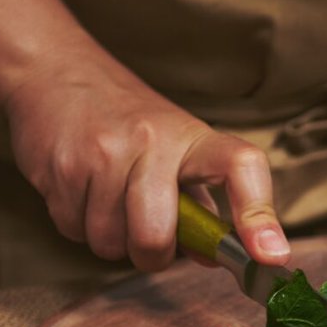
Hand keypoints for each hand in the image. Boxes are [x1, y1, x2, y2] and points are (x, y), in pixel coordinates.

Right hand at [3, 48, 289, 270]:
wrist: (56, 70)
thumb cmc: (127, 118)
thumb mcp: (176, 146)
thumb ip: (200, 203)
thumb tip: (215, 256)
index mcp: (193, 138)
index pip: (240, 167)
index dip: (259, 216)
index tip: (270, 255)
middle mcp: (151, 141)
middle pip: (155, 234)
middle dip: (151, 254)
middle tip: (148, 239)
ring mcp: (102, 153)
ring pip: (110, 241)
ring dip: (110, 239)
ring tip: (109, 201)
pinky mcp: (59, 166)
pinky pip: (73, 229)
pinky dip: (78, 224)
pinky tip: (81, 191)